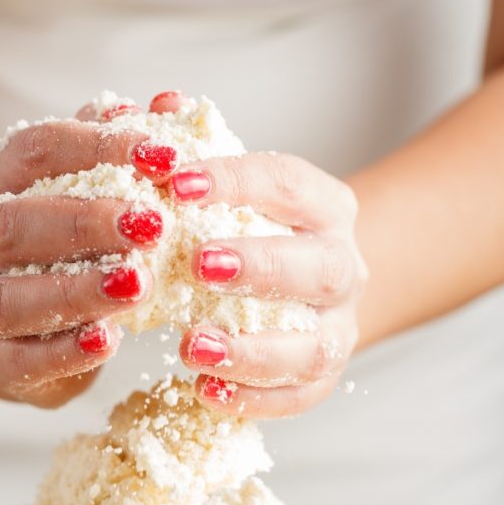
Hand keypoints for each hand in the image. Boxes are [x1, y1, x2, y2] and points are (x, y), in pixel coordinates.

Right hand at [0, 103, 176, 406]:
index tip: (165, 157)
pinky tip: (107, 341)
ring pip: (10, 297)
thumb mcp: (91, 191)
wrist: (15, 324)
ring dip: (76, 289)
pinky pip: (19, 360)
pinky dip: (63, 353)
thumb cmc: (64, 246)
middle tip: (153, 224)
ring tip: (138, 285)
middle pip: (14, 221)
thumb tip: (172, 104)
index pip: (36, 148)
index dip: (99, 146)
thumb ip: (123, 149)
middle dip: (85, 220)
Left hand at [174, 151, 367, 418]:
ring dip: (252, 349)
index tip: (175, 181)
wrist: (306, 283)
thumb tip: (160, 105)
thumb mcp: (230, 184)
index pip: (288, 184)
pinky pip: (300, 396)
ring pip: (313, 344)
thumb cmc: (253, 225)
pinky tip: (204, 392)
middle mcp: (343, 266)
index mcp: (324, 206)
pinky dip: (256, 399)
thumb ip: (196, 147)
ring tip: (189, 347)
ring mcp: (338, 326)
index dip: (236, 181)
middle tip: (198, 264)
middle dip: (258, 265)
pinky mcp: (323, 376)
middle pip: (317, 267)